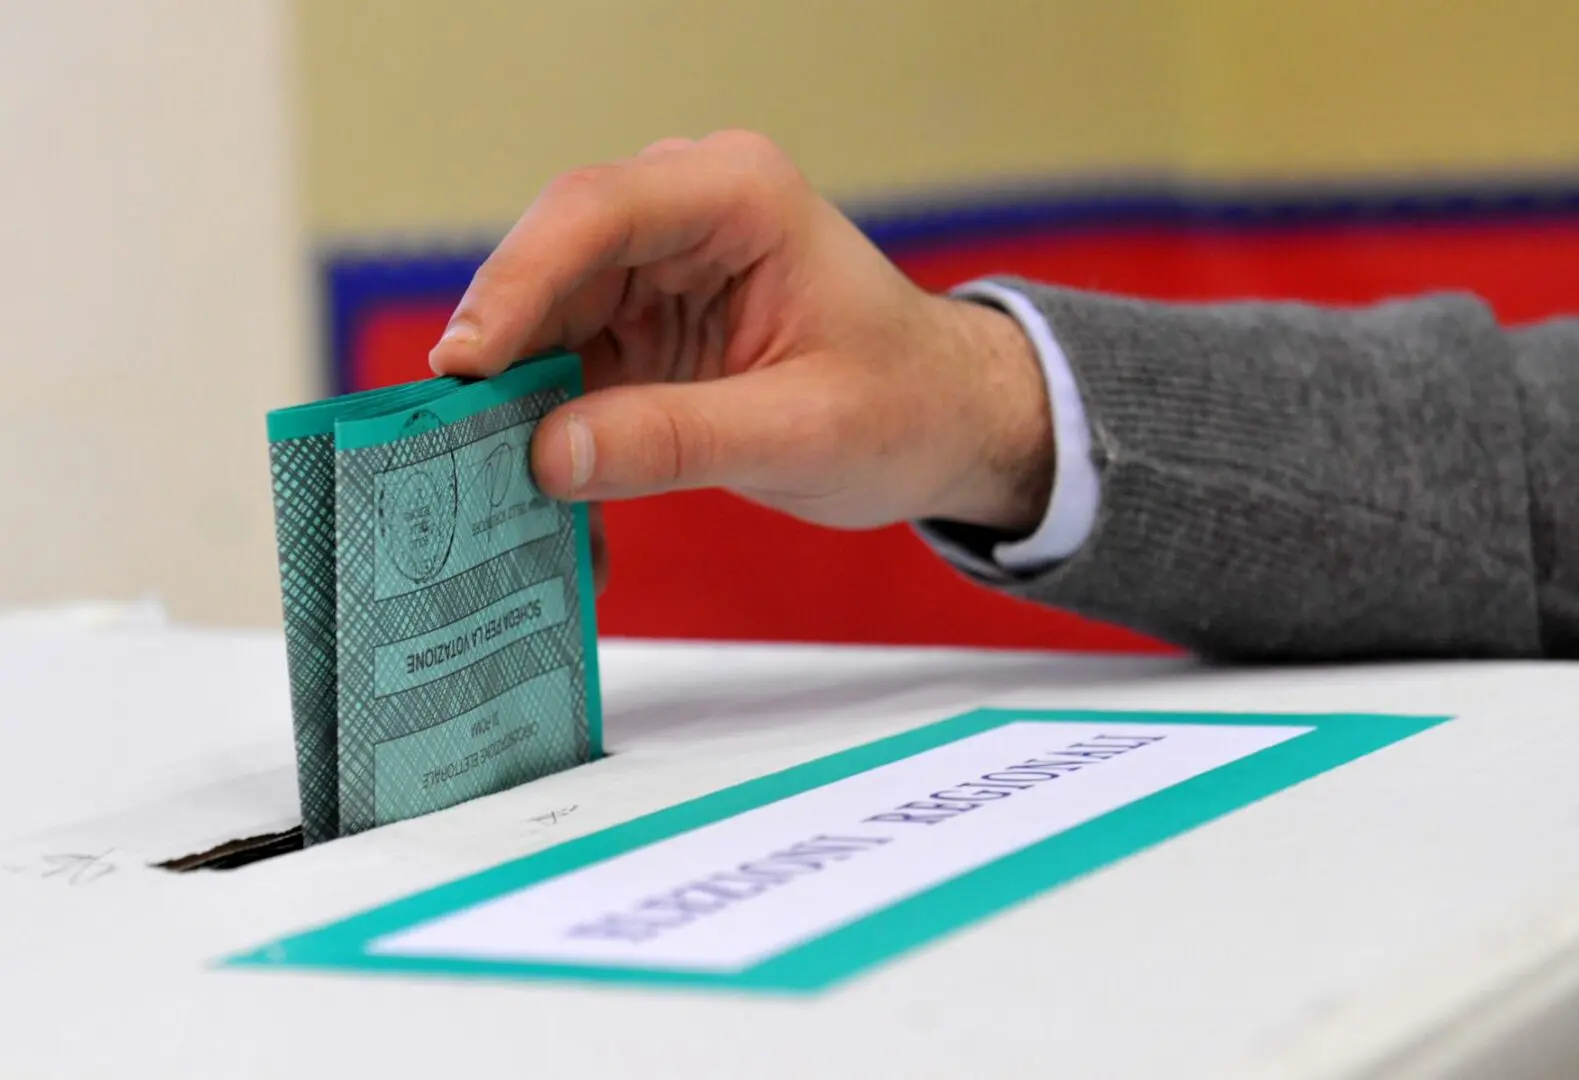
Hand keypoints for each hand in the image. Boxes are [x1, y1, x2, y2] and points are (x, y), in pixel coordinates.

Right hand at [428, 131, 1053, 589]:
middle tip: (443, 436)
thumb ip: (676, 440)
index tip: (466, 367)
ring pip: (544, 311)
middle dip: (497, 347)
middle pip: (552, 259)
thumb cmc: (903, 407)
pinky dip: (543, 415)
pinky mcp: (645, 320)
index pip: (600, 212)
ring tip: (471, 470)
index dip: (517, 283)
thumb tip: (545, 455)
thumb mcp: (799, 435)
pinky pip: (566, 357)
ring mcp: (659, 263)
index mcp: (740, 197)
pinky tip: (526, 476)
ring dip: (510, 391)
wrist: (945, 421)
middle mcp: (686, 212)